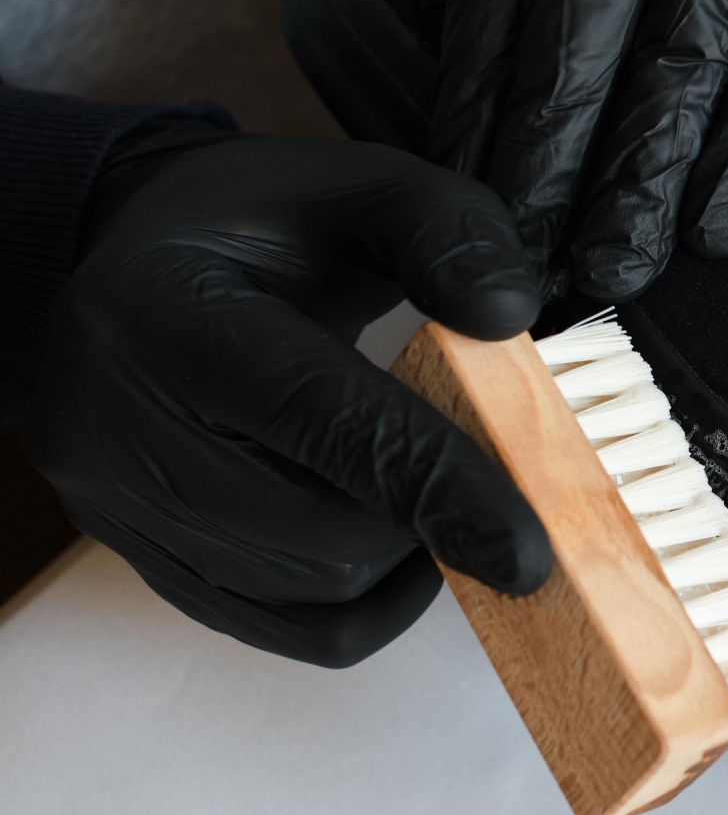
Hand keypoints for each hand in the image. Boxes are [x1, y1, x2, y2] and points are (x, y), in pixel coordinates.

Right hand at [24, 128, 552, 666]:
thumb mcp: (358, 185)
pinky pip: (288, 629)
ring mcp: (117, 505)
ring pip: (311, 589)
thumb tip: (507, 313)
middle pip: (320, 529)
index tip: (526, 546)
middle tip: (489, 471)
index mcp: (164, 310)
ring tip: (422, 476)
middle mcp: (114, 422)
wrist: (139, 268)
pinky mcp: (143, 560)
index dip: (433, 484)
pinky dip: (367, 600)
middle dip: (428, 515)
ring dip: (402, 552)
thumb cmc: (260, 229)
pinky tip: (397, 540)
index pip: (318, 419)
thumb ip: (445, 230)